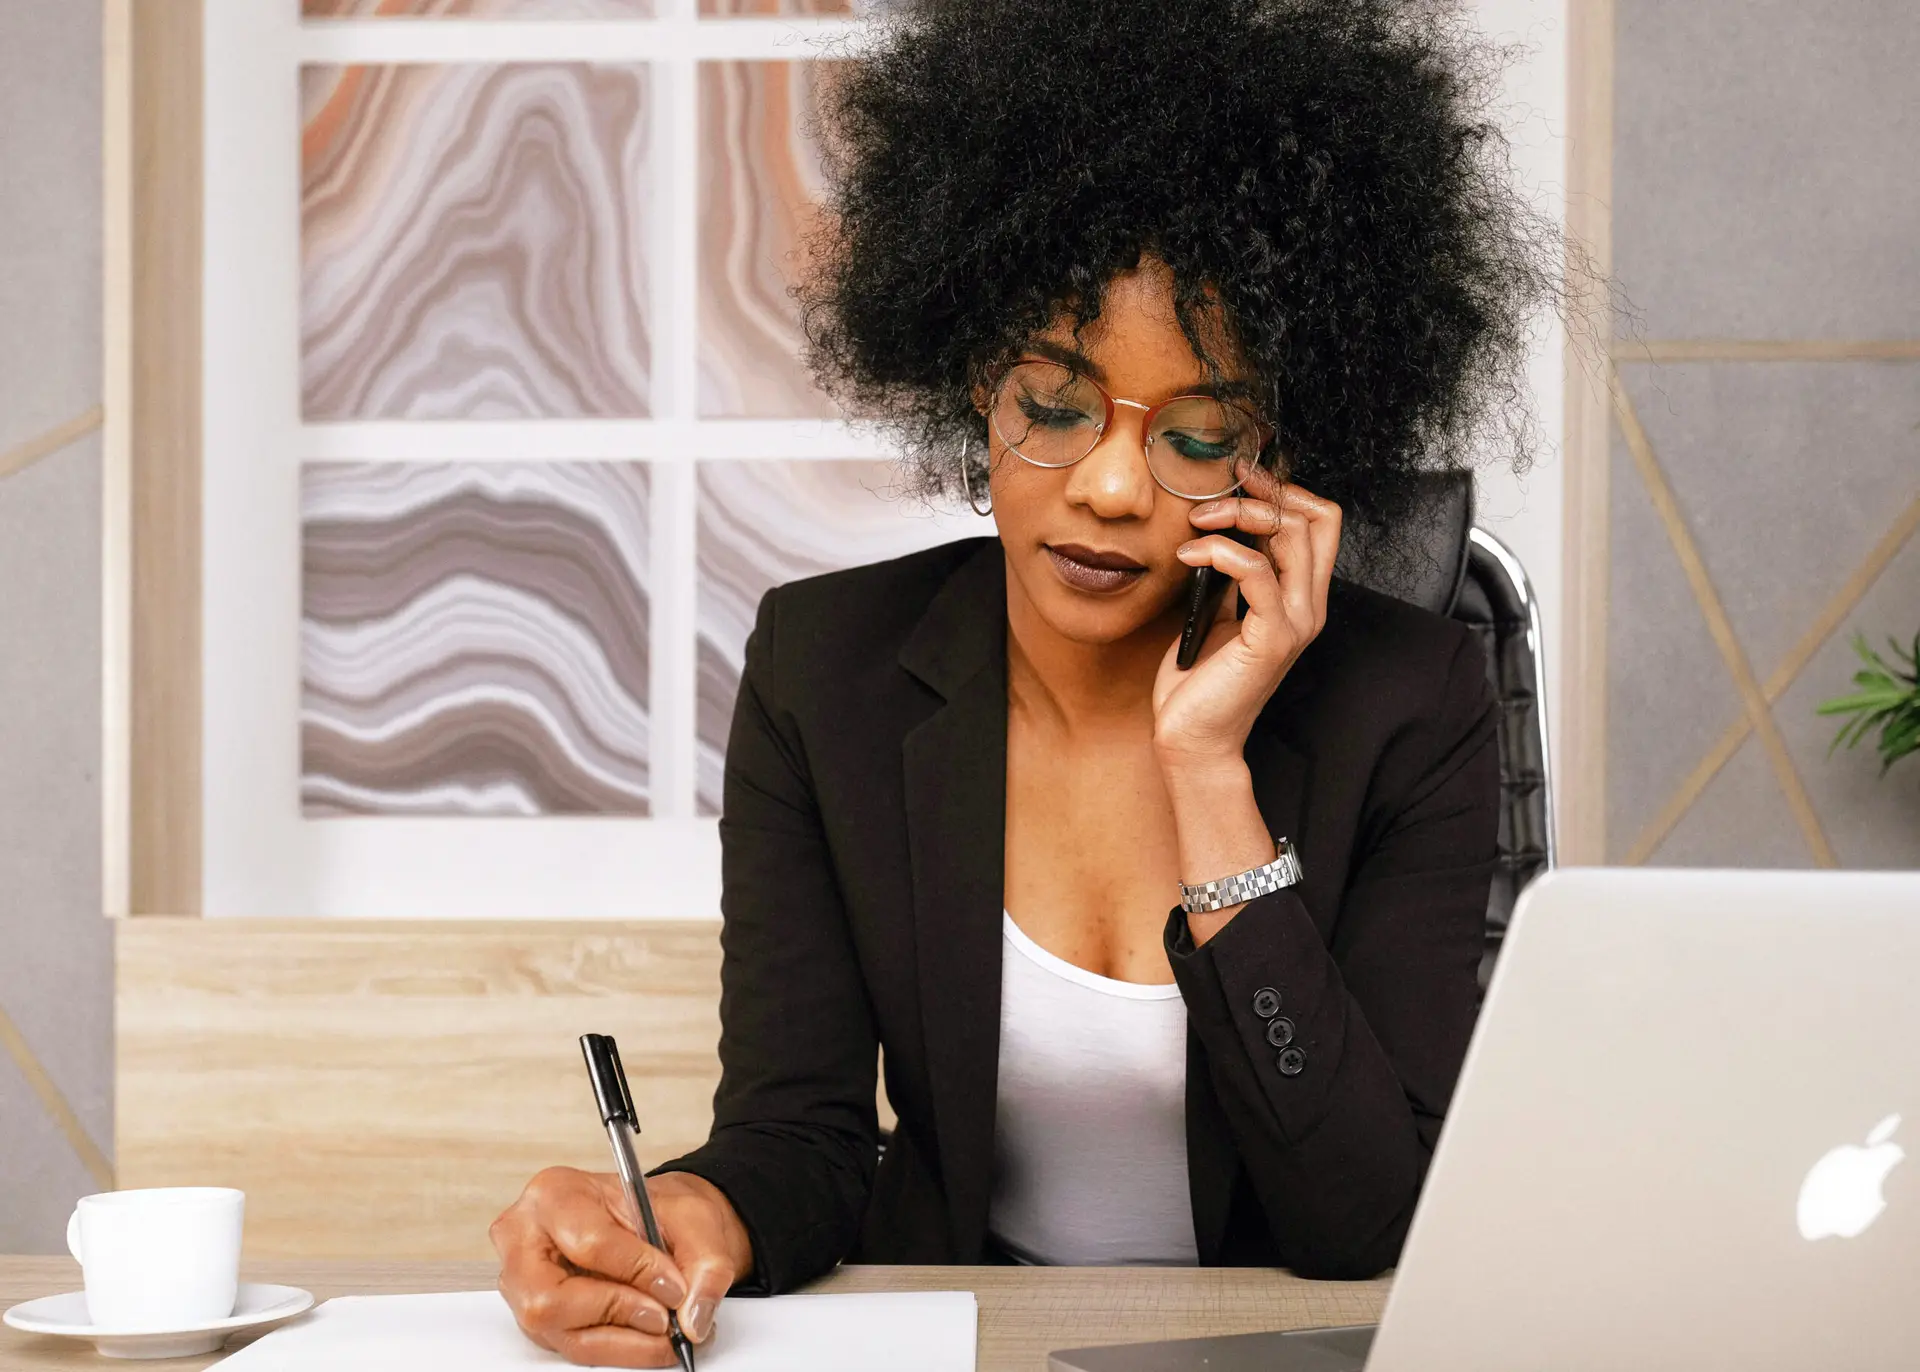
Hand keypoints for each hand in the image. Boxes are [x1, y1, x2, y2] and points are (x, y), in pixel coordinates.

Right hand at [492, 1167, 752, 1367]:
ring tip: (663, 1327)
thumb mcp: (695, 1220)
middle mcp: (523, 1240)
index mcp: (555, 1194)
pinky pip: (572, 1347)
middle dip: (618, 1312)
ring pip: (561, 1332)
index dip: (637, 1271)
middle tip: (664, 1316)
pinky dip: (617, 1348)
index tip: (674, 1287)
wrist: (653, 1221)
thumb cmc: (659, 1210)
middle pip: (552, 1299)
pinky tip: (646, 1335)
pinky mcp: (537, 1317)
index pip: (589, 1243)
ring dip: (622, 1340)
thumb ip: (705, 1267)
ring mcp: (523, 1284)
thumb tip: (693, 1317)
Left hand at [1151, 466, 1341, 766]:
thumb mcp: (1219, 613)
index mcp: (1300, 598)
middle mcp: (1308, 607)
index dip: (1285, 491)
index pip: (1321, 522)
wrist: (1193, 738)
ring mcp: (1295, 623)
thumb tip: (1221, 530)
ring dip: (1238, 515)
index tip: (1240, 478)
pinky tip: (1188, 555)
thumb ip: (1233, 576)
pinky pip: (1256, 571)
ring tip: (1196, 521)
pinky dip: (1219, 551)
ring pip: (1292, 535)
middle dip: (1263, 492)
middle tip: (1214, 494)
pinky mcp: (1272, 639)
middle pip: (1315, 519)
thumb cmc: (1199, 681)